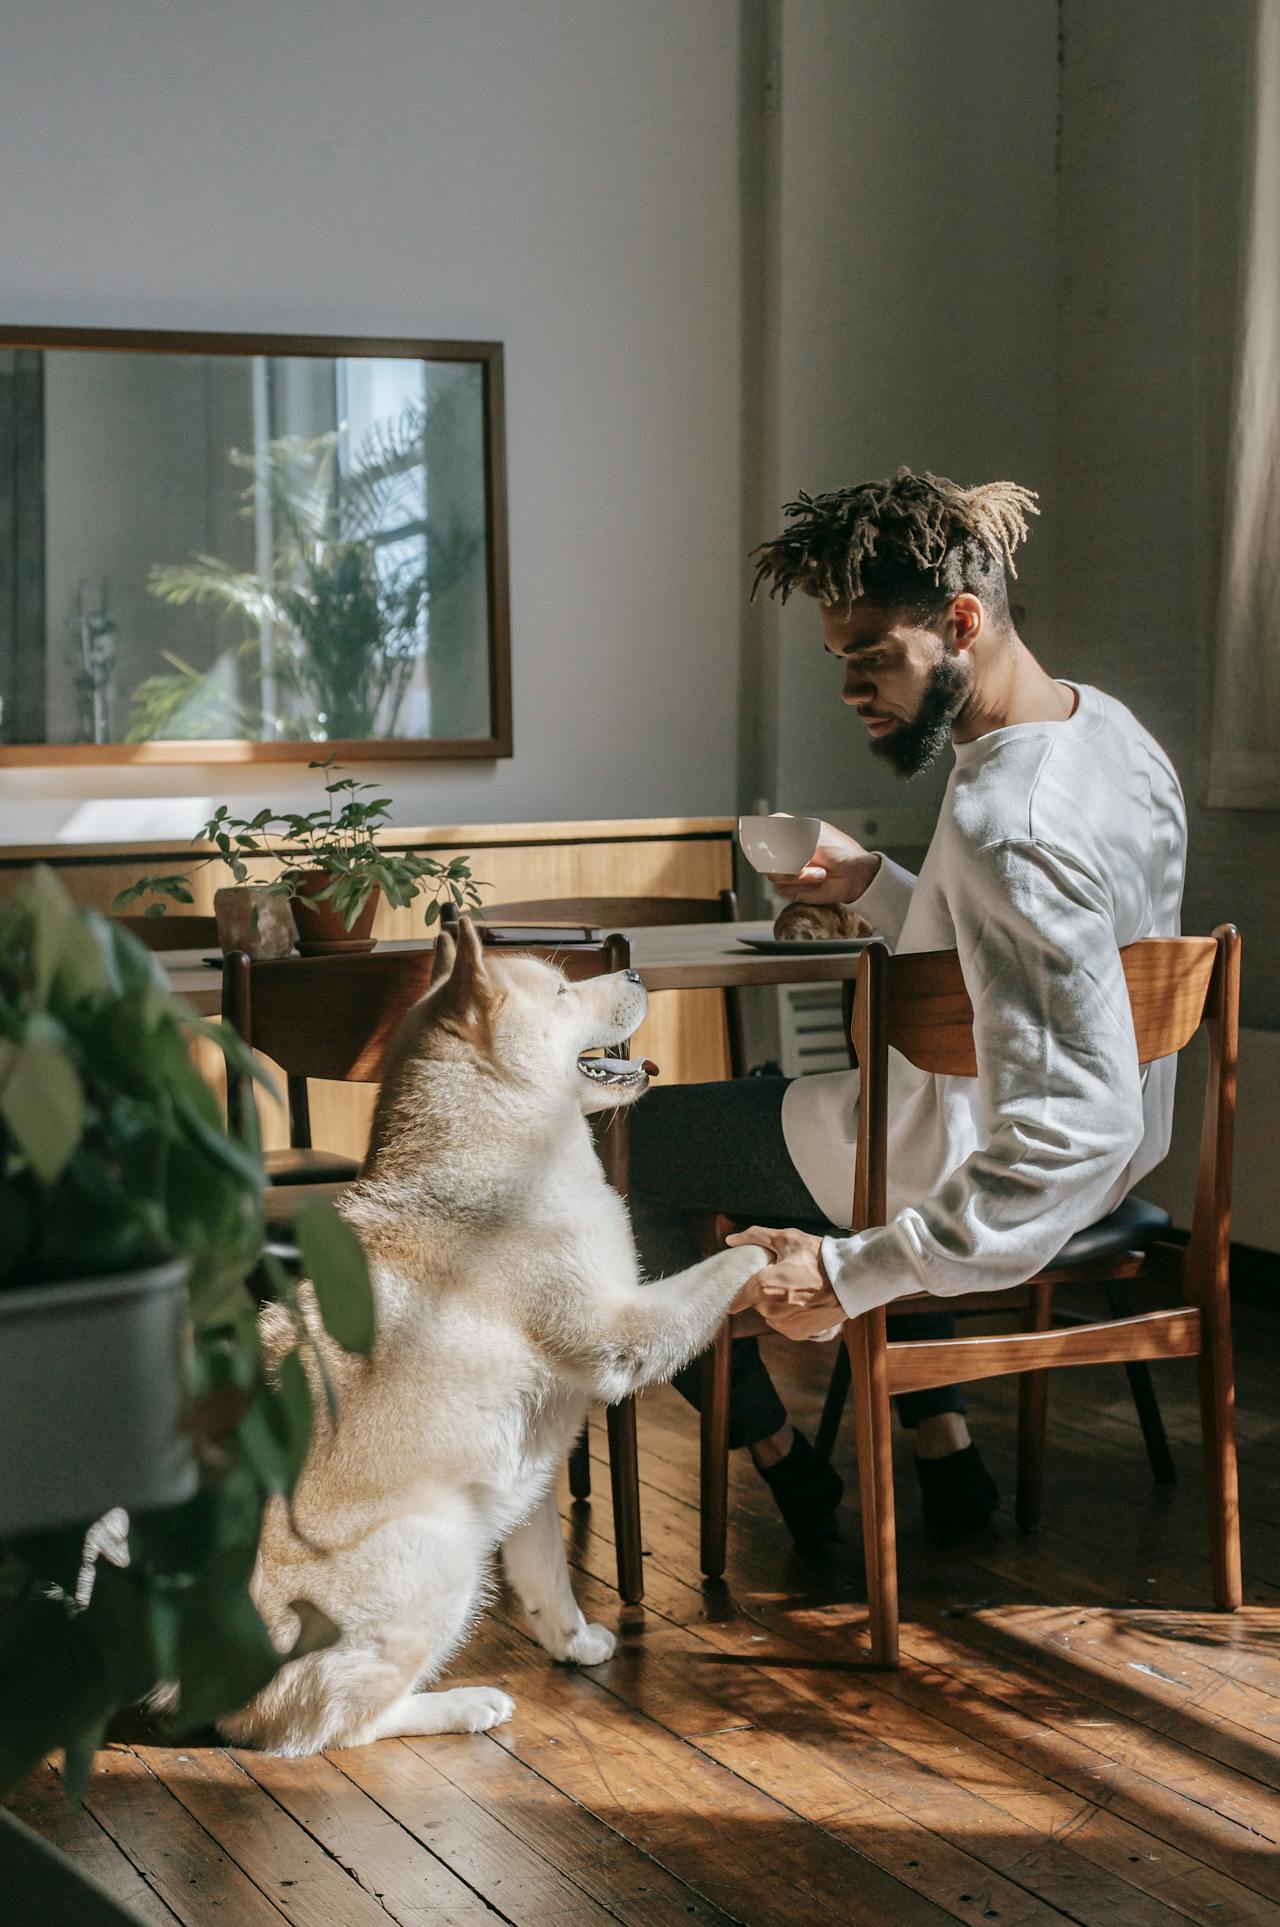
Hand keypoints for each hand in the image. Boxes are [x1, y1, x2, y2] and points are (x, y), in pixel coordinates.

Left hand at [725, 1226, 844, 1339]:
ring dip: (777, 1303)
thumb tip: (731, 1239)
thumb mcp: (787, 1239)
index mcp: (763, 1287)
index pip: (735, 1298)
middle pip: (755, 1301)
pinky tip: (804, 1301)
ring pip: (769, 1312)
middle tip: (784, 1276)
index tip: (746, 1283)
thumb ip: (755, 1236)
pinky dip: (789, 1313)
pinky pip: (783, 1322)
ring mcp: (783, 1324)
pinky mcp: (795, 1333)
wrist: (850, 1280)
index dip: (738, 1290)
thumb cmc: (818, 1257)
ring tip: (797, 1288)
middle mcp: (769, 1310)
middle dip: (765, 1290)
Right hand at [768, 821, 880, 904]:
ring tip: (820, 872)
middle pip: (762, 857)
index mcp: (789, 833)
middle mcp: (785, 852)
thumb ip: (787, 831)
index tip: (765, 842)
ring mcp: (787, 870)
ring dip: (799, 875)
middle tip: (804, 859)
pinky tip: (818, 880)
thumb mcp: (814, 834)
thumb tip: (765, 826)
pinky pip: (783, 889)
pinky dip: (803, 885)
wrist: (855, 875)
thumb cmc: (840, 851)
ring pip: (772, 875)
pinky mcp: (792, 888)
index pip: (762, 831)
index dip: (758, 838)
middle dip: (785, 861)